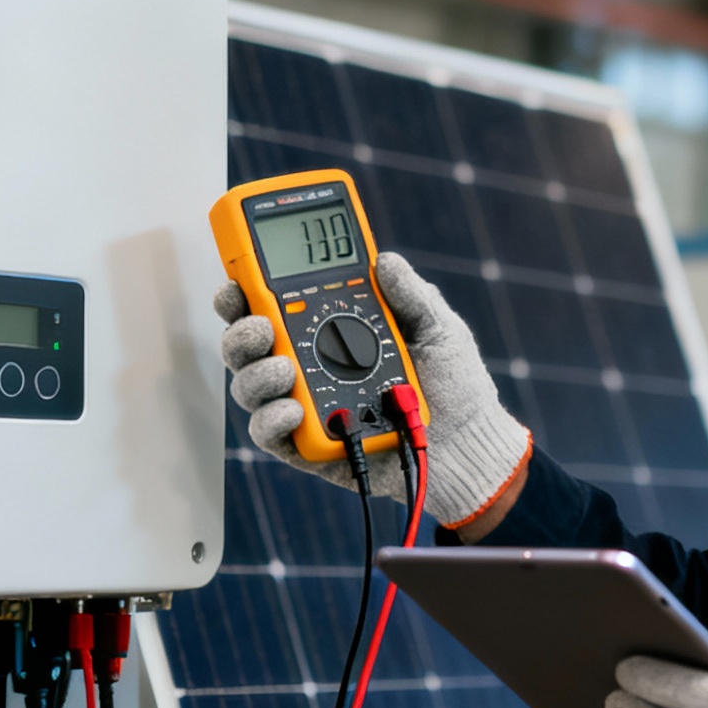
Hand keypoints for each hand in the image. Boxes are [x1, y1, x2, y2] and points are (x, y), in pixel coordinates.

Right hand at [216, 252, 531, 527]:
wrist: (468, 444)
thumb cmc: (453, 384)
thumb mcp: (438, 328)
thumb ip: (410, 295)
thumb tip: (384, 260)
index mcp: (329, 329)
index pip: (272, 303)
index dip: (244, 290)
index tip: (238, 279)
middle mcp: (305, 364)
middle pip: (247, 345)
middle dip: (240, 331)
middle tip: (260, 325)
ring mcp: (302, 405)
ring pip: (250, 385)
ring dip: (256, 373)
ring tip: (286, 368)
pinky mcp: (307, 446)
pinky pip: (269, 433)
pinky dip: (272, 419)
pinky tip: (294, 409)